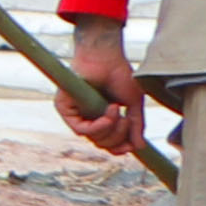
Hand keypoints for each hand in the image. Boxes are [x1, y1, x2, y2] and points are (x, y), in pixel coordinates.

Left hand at [61, 20, 142, 160]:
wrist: (107, 56)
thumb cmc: (119, 75)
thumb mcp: (134, 105)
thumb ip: (136, 126)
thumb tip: (139, 147)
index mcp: (100, 117)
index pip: (107, 143)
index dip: (120, 148)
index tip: (132, 147)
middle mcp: (87, 117)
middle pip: (102, 143)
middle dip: (119, 137)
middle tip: (126, 121)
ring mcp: (76, 114)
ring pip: (94, 139)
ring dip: (111, 129)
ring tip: (118, 112)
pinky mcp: (65, 108)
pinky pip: (81, 130)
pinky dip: (99, 125)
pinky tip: (110, 112)